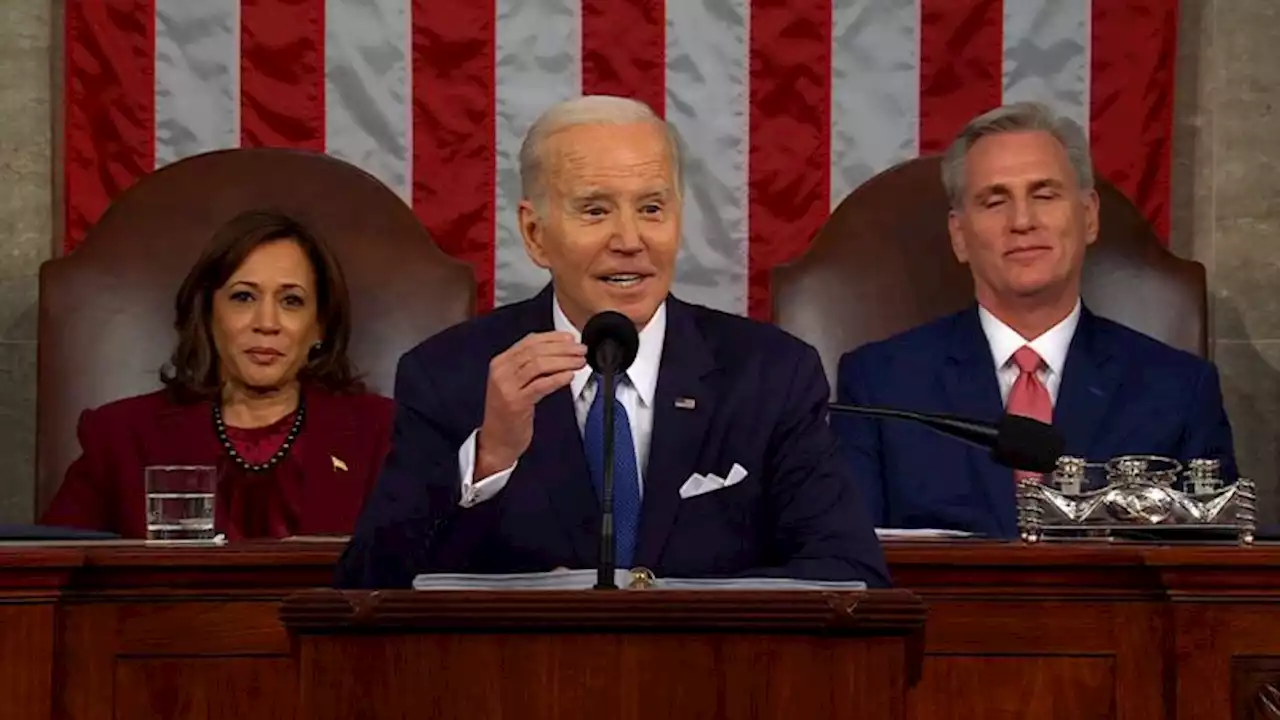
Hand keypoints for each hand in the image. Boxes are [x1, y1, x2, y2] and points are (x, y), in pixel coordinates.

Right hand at [476, 331, 585, 475]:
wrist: (496, 441)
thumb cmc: (509, 413)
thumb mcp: (514, 383)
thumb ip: (530, 366)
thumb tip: (558, 349)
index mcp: (501, 363)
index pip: (529, 341)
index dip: (553, 338)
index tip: (571, 338)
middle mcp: (501, 371)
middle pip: (536, 351)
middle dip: (563, 349)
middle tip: (581, 350)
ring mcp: (507, 387)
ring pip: (539, 365)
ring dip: (564, 361)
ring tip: (580, 362)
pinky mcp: (516, 403)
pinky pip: (540, 385)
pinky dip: (557, 379)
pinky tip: (570, 376)